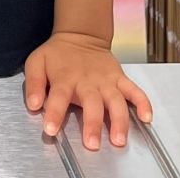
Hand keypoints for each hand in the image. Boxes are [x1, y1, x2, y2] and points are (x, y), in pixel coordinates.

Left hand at [24, 32, 152, 149]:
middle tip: (92, 144)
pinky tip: (146, 117)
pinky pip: (135, 91)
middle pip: (91, 103)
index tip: (50, 130)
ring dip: (119, 120)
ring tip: (119, 139)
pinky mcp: (120, 79)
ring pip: (115, 101)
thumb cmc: (57, 54)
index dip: (54, 113)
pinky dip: (143, 103)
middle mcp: (87, 81)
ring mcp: (106, 81)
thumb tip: (33, 104)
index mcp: (64, 78)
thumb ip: (33, 83)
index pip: (58, 97)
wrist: (80, 35)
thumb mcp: (37, 62)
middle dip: (92, 124)